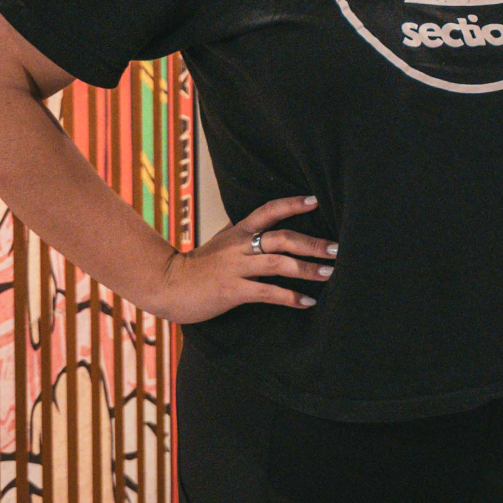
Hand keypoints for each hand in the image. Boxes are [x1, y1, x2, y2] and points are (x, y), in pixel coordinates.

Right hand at [136, 195, 333, 324]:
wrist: (165, 285)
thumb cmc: (197, 266)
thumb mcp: (220, 242)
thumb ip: (242, 233)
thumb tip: (267, 224)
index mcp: (237, 232)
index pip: (268, 211)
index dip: (291, 204)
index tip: (315, 200)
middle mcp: (239, 246)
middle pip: (282, 237)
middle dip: (312, 243)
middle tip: (337, 248)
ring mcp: (235, 268)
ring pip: (278, 264)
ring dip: (307, 269)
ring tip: (330, 273)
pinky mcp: (232, 291)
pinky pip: (267, 292)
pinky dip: (290, 297)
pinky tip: (307, 302)